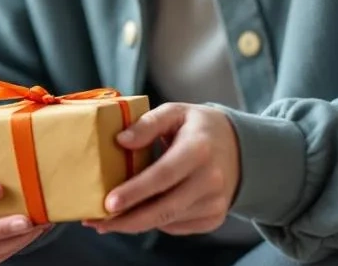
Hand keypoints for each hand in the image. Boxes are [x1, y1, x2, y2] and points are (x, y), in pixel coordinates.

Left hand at [84, 102, 240, 235]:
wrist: (239, 148)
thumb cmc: (198, 127)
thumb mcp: (175, 112)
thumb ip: (147, 123)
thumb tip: (121, 140)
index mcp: (199, 149)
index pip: (163, 175)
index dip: (135, 191)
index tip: (109, 203)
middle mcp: (211, 179)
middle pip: (165, 208)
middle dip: (128, 219)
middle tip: (98, 222)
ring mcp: (215, 202)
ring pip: (168, 221)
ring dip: (135, 224)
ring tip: (107, 221)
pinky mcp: (213, 218)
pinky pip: (177, 227)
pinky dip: (154, 223)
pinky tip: (136, 215)